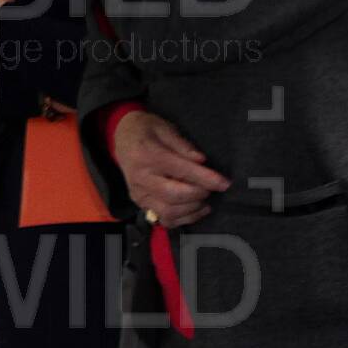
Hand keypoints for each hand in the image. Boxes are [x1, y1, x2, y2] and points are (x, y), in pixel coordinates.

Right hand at [112, 109, 228, 228]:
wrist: (122, 137)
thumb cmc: (146, 130)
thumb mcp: (165, 127)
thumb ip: (183, 145)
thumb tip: (201, 161)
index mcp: (145, 154)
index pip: (179, 170)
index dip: (205, 178)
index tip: (225, 183)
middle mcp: (139, 176)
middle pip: (174, 195)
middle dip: (199, 194)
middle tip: (212, 188)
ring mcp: (138, 192)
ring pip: (169, 211)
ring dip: (193, 208)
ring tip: (204, 198)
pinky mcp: (140, 203)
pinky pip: (164, 219)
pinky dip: (184, 218)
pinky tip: (195, 208)